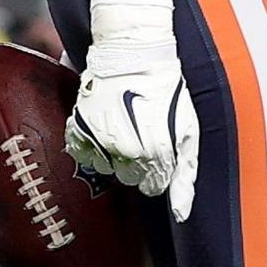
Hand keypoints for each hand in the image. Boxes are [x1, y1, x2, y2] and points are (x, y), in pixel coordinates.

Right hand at [66, 12, 199, 221]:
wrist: (135, 53)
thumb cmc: (168, 90)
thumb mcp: (188, 130)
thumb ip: (185, 174)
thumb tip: (181, 213)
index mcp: (155, 154)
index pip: (152, 187)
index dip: (159, 169)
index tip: (161, 148)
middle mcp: (125, 152)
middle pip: (129, 179)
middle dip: (139, 162)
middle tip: (144, 133)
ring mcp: (99, 141)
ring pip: (106, 168)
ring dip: (116, 154)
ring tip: (126, 126)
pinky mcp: (78, 130)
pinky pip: (84, 155)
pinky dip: (95, 145)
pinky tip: (107, 126)